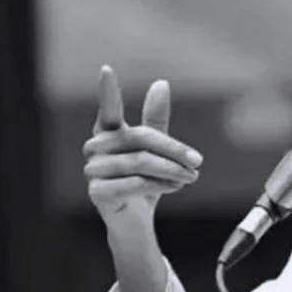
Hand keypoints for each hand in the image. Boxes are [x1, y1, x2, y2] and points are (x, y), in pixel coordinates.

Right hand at [83, 66, 203, 228]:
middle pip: (141, 139)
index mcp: (108, 132)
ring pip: (141, 163)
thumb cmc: (144, 181)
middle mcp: (95, 148)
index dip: (107, 91)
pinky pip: (134, 183)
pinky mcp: (97, 192)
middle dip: (174, 151)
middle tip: (198, 162)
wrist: (135, 222)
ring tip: (189, 178)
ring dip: (171, 171)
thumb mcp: (156, 150)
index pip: (108, 109)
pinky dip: (159, 185)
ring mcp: (92, 171)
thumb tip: (161, 84)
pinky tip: (173, 188)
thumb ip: (156, 119)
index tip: (106, 69)